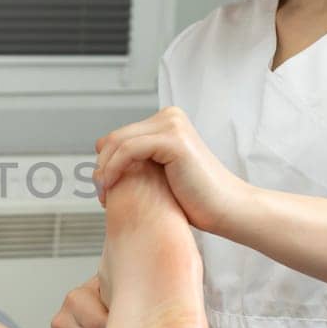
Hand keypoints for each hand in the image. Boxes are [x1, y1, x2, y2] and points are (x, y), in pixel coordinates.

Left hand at [94, 107, 249, 234]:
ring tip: (104, 197)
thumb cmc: (195, 200)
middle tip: (101, 196)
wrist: (228, 210)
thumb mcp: (158, 174)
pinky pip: (128, 150)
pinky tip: (110, 188)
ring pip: (117, 143)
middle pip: (114, 138)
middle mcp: (170, 117)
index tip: (104, 191)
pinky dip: (113, 169)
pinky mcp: (174, 139)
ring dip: (103, 171)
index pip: (118, 137)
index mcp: (166, 121)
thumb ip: (136, 160)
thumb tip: (98, 149)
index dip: (104, 163)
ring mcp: (173, 125)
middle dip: (101, 167)